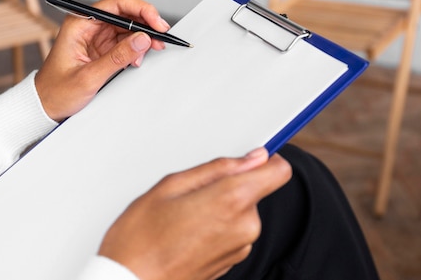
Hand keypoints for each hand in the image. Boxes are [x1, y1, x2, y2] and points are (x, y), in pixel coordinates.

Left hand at [35, 0, 169, 120]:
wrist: (46, 105)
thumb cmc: (57, 91)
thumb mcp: (89, 77)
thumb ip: (117, 58)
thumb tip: (142, 40)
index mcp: (80, 23)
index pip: (116, 3)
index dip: (141, 10)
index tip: (156, 24)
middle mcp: (89, 24)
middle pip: (126, 10)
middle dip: (146, 21)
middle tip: (161, 37)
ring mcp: (97, 35)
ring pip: (129, 24)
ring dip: (144, 35)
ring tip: (152, 50)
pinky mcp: (103, 46)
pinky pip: (126, 38)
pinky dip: (137, 46)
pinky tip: (139, 57)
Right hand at [98, 148, 292, 279]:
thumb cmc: (141, 240)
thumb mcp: (171, 186)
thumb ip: (217, 168)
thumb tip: (250, 158)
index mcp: (232, 200)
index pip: (279, 171)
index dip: (265, 161)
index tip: (250, 158)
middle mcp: (245, 226)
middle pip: (253, 190)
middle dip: (228, 186)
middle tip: (191, 194)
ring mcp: (240, 248)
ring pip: (241, 211)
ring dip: (220, 208)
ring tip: (183, 217)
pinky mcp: (232, 262)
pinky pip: (233, 231)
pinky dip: (216, 227)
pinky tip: (187, 233)